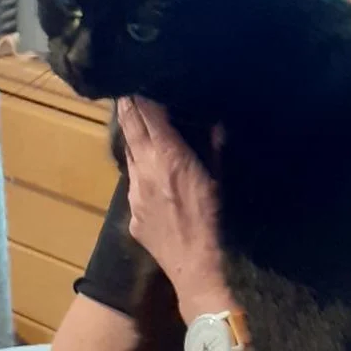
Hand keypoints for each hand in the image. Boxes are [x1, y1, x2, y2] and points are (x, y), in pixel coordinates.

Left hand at [117, 98, 232, 320]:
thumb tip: (215, 121)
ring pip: (129, 156)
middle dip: (128, 107)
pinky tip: (149, 171)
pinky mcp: (133, 217)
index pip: (146, 115)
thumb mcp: (223, 181)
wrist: (201, 272)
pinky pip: (134, 186)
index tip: (138, 78)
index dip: (140, 95)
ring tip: (138, 123)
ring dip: (134, 139)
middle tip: (127, 89)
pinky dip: (140, 171)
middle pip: (130, 129)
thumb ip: (216, 148)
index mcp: (168, 157)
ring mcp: (135, 195)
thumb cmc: (220, 224)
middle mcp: (144, 172)